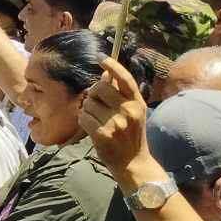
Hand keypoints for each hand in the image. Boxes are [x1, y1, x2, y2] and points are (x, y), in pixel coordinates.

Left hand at [80, 57, 150, 177]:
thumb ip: (121, 94)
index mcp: (137, 103)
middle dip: (93, 93)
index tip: (100, 57)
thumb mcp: (133, 113)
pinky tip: (92, 128)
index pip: (124, 78)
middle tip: (97, 104)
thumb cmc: (131, 135)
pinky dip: (83, 120)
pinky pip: (83, 117)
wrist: (133, 163)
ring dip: (87, 109)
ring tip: (97, 120)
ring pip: (88, 103)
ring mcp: (116, 123)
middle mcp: (128, 111)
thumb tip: (106, 74)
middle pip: (100, 87)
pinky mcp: (102, 134)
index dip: (112, 65)